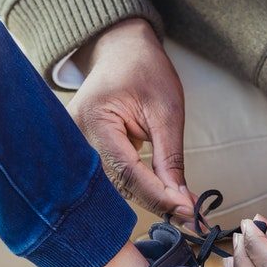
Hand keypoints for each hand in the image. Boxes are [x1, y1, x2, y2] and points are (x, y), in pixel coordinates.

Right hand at [69, 18, 195, 218]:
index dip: (158, 195)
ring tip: (182, 206)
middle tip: (191, 215)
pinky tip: (163, 194)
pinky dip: (139, 187)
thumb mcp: (166, 110)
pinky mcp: (84, 152)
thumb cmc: (143, 70)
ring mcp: (76, 146)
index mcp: (94, 120)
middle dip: (156, 201)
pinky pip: (111, 178)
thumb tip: (181, 201)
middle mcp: (76, 138)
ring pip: (114, 186)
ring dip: (149, 197)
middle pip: (118, 184)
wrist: (121, 51)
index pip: (127, 171)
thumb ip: (170, 158)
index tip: (187, 210)